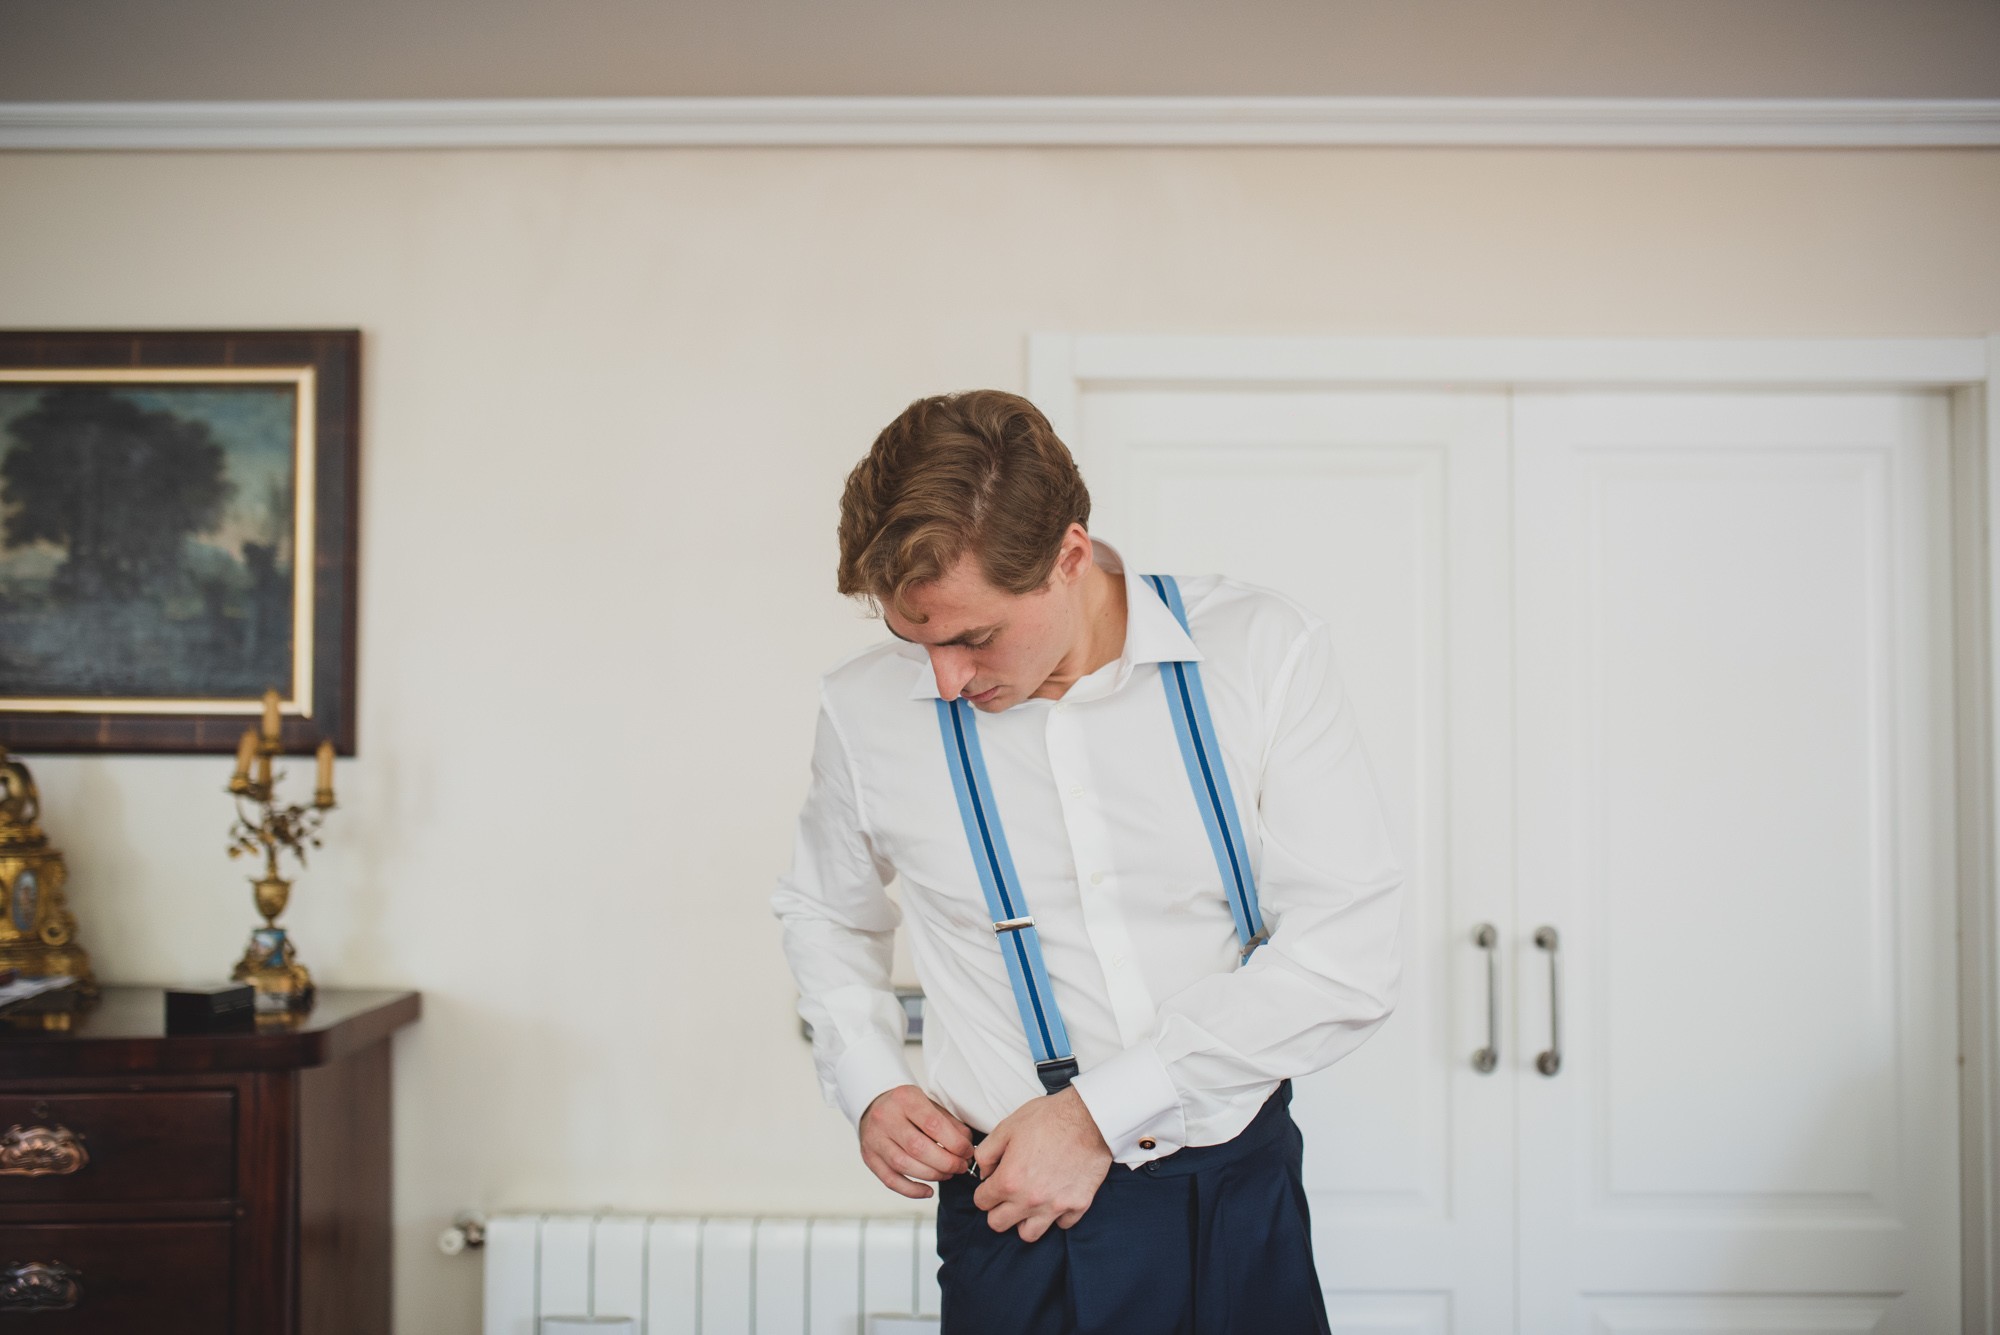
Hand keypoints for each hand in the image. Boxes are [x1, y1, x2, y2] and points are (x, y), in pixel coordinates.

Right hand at [858, 1085, 974, 1199]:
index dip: (955, 1143)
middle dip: (946, 1162)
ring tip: (948, 1174)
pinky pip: (890, 1180)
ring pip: (904, 1165)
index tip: (967, 1151)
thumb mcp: (928, 1103)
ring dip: (932, 1175)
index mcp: (905, 1099)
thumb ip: (949, 1123)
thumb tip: (967, 1145)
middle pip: (918, 1148)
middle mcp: (886, 1118)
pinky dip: (912, 1189)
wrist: (873, 1103)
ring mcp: (875, 1139)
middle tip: (960, 1166)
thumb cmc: (906, 1106)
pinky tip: (929, 1190)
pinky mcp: (869, 1157)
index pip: (933, 1124)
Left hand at [971, 1086, 1112, 1241]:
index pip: (981, 1202)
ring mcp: (1055, 1206)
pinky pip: (1062, 1224)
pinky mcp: (1078, 1206)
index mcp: (1009, 1181)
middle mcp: (1029, 1200)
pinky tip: (1055, 1197)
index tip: (992, 1184)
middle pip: (998, 1224)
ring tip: (1029, 1203)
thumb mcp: (1007, 1126)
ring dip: (1024, 1220)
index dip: (984, 1191)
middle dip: (997, 1210)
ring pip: (1028, 1234)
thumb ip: (987, 1152)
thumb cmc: (1050, 1118)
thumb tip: (984, 1172)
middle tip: (1006, 1195)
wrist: (1090, 1118)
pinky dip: (1057, 1215)